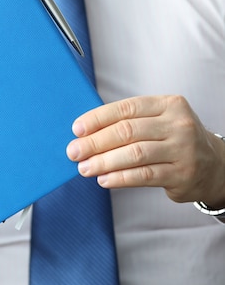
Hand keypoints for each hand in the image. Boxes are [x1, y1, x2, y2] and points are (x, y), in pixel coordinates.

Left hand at [66, 95, 224, 207]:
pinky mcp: (182, 173)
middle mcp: (178, 124)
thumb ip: (128, 123)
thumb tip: (85, 134)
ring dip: (104, 162)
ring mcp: (183, 149)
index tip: (77, 129)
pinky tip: (104, 179)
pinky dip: (120, 178)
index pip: (126, 108)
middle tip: (74, 152)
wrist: (213, 166)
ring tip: (85, 168)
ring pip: (134, 154)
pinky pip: (144, 175)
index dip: (98, 119)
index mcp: (168, 104)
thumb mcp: (157, 122)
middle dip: (95, 142)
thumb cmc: (172, 140)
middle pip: (127, 131)